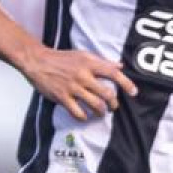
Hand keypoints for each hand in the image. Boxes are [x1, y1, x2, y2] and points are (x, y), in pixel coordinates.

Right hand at [18, 46, 138, 121]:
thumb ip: (102, 61)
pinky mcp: (62, 97)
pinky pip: (77, 112)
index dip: (126, 83)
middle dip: (113, 103)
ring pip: (95, 105)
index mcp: (89, 63)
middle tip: (113, 107)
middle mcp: (83, 75)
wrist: (38, 61)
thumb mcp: (83, 55)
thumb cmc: (62, 58)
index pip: (113, 73)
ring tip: (101, 113)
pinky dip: (84, 117)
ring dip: (101, 112)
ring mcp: (73, 87)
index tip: (133, 92)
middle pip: (106, 93)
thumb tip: (119, 66)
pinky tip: (85, 116)